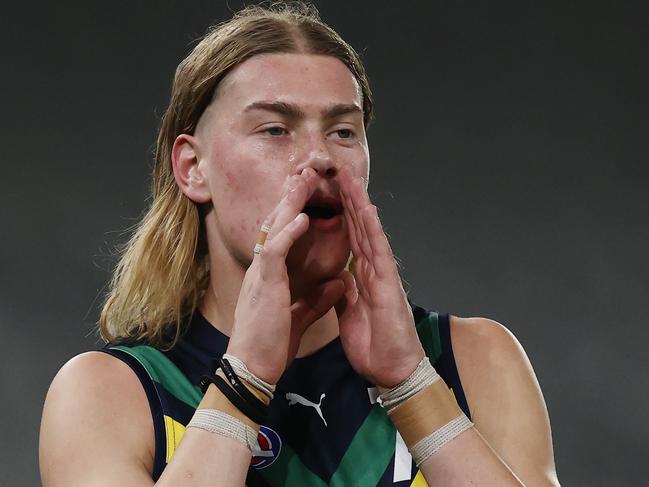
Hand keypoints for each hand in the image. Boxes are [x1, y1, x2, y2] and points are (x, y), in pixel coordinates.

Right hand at [226, 168, 345, 383]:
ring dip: (290, 204)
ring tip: (304, 181)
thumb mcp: (299, 317)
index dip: (294, 215)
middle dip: (291, 199)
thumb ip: (317, 299)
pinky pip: (275, 252)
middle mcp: (262, 270)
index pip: (282, 237)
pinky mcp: (263, 285)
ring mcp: (260, 275)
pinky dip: (288, 233)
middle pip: (276, 224)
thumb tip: (338, 283)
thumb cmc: (270, 345)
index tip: (308, 197)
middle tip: (305, 174)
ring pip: (274, 230)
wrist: (252, 369)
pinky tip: (302, 218)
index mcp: (270, 276)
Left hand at [335, 167, 424, 388]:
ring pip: (369, 233)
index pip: (349, 240)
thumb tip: (337, 278)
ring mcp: (383, 275)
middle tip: (338, 174)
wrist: (392, 371)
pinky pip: (379, 252)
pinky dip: (373, 230)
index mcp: (362, 278)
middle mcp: (373, 270)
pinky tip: (367, 209)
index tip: (328, 195)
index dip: (340, 217)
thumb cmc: (375, 345)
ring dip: (360, 205)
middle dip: (348, 201)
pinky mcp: (389, 285)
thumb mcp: (350, 315)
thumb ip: (345, 294)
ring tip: (350, 179)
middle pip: (358, 229)